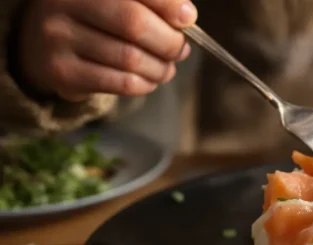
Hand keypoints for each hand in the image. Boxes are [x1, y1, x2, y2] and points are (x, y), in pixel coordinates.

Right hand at [17, 0, 197, 100]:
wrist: (39, 44)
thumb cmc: (93, 18)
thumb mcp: (116, 0)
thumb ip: (151, 4)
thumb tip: (186, 17)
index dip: (168, 5)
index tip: (189, 18)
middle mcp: (64, 3)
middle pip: (135, 24)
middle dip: (169, 42)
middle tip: (180, 50)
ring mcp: (59, 38)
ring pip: (131, 59)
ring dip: (161, 68)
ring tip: (166, 68)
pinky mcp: (62, 72)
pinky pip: (121, 83)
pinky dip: (145, 84)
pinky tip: (149, 80)